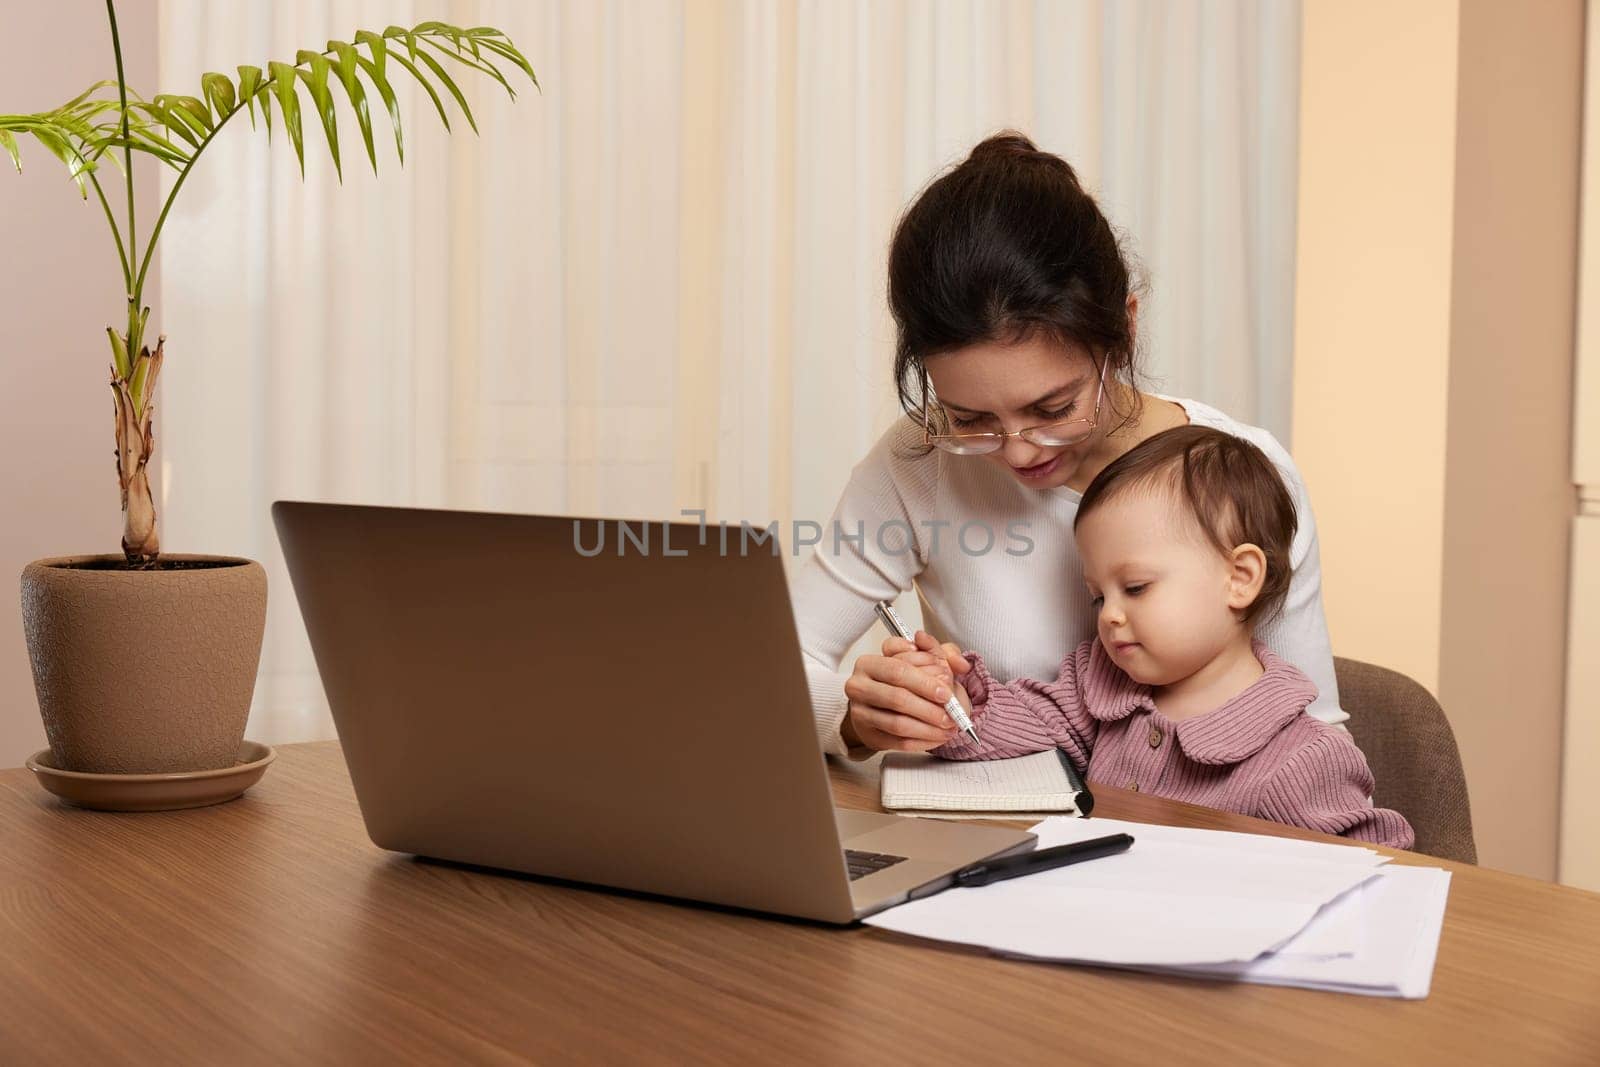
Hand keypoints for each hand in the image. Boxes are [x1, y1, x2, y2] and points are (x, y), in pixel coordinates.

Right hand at [840, 631, 970, 752]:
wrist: (880, 706)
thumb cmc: (901, 680)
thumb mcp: (921, 659)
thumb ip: (942, 654)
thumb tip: (958, 662)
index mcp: (868, 663)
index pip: (898, 669)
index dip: (925, 682)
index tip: (946, 692)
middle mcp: (858, 686)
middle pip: (897, 698)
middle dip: (929, 708)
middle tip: (950, 714)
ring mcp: (860, 713)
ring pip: (898, 723)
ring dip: (928, 728)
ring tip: (948, 728)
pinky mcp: (869, 736)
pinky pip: (898, 742)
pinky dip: (922, 741)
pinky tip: (937, 737)